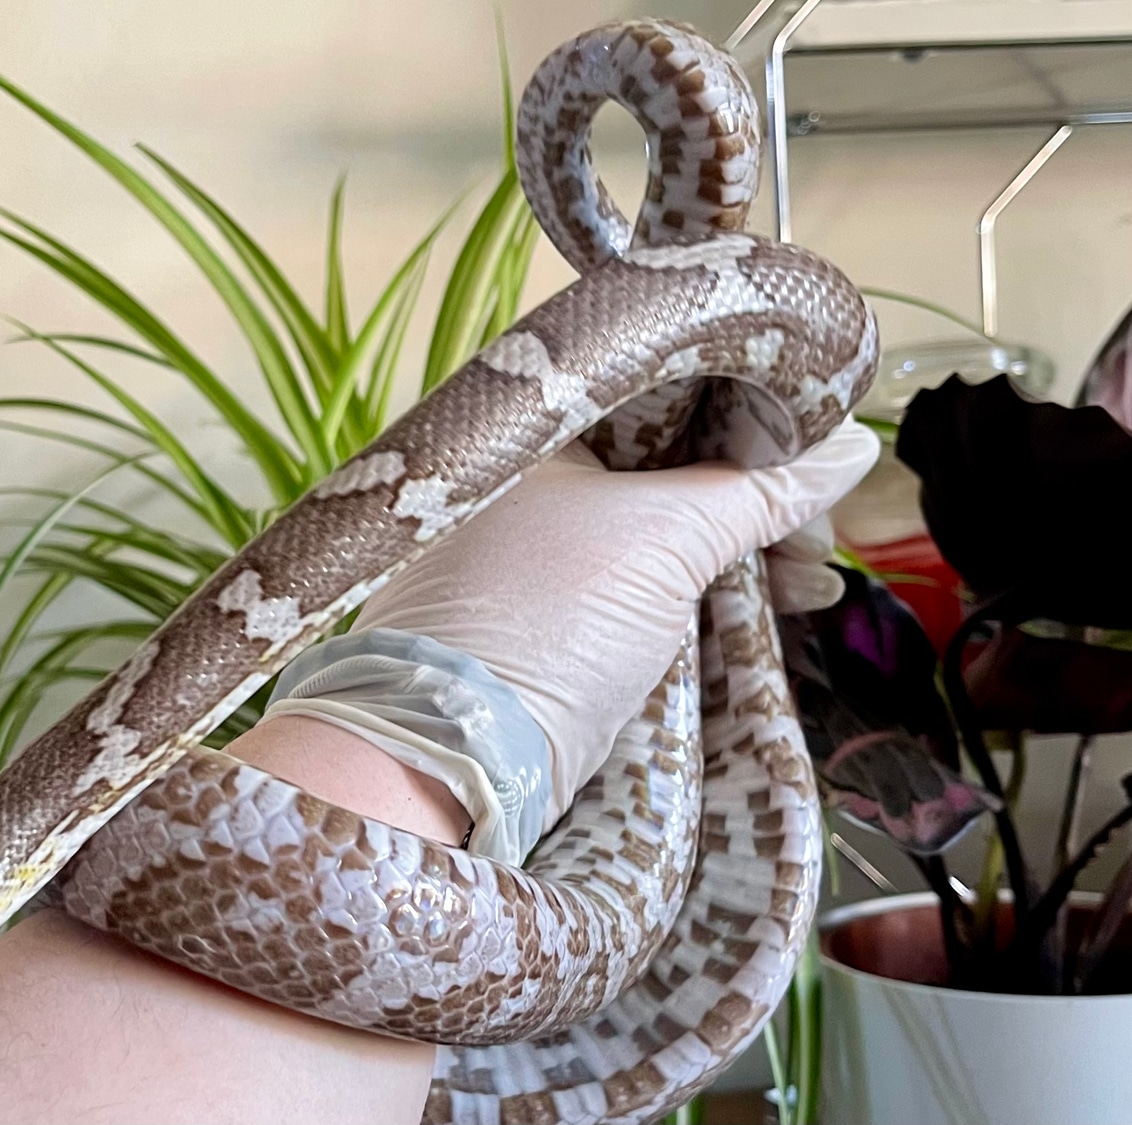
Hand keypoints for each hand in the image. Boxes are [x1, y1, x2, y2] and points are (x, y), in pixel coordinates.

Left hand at [346, 418, 879, 826]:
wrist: (462, 749)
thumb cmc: (546, 618)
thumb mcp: (665, 538)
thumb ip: (758, 492)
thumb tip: (851, 448)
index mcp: (540, 436)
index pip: (661, 400)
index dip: (744, 418)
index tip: (814, 444)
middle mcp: (536, 485)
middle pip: (672, 468)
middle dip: (756, 497)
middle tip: (818, 527)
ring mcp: (546, 555)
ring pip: (668, 531)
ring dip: (745, 550)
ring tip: (813, 576)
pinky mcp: (563, 618)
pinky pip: (653, 584)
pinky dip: (710, 591)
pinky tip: (775, 601)